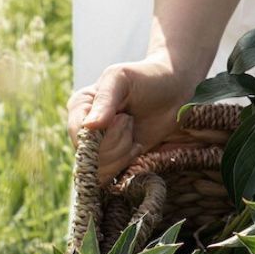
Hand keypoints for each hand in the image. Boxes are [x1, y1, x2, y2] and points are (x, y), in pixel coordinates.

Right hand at [66, 57, 195, 185]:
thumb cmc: (148, 78)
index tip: (124, 117)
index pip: (78, 134)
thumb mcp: (123, 79)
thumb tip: (89, 126)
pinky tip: (136, 146)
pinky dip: (125, 164)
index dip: (103, 133)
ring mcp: (97, 145)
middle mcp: (84, 128)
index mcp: (80, 106)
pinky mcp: (113, 158)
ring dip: (122, 154)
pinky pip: (108, 176)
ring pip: (98, 169)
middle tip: (130, 121)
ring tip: (133, 132)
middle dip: (116, 143)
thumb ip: (105, 100)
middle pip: (89, 155)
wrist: (175, 89)